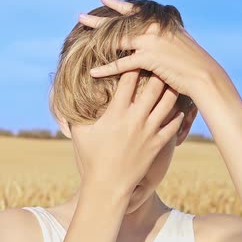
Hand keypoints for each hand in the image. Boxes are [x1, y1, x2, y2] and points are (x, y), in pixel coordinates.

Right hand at [70, 69, 184, 195]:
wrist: (107, 187)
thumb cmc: (89, 159)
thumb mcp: (79, 133)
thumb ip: (74, 112)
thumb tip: (62, 97)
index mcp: (116, 113)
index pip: (128, 80)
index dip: (132, 64)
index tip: (136, 55)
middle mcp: (135, 119)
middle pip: (153, 87)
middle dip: (158, 72)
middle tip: (161, 62)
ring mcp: (149, 132)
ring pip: (167, 103)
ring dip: (171, 90)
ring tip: (174, 80)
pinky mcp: (157, 145)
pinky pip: (173, 125)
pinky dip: (177, 115)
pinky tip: (178, 108)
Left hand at [79, 0, 225, 99]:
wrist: (203, 74)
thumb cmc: (192, 61)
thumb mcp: (178, 41)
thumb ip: (165, 34)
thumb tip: (156, 33)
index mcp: (160, 23)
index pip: (135, 10)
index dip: (118, 5)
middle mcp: (153, 29)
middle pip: (120, 22)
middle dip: (99, 20)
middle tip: (81, 16)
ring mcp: (150, 42)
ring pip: (117, 40)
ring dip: (97, 39)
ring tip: (80, 37)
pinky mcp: (149, 59)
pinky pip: (122, 64)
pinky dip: (106, 69)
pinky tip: (93, 71)